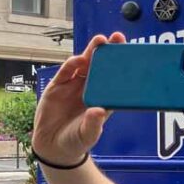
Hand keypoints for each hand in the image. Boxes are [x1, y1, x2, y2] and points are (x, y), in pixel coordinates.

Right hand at [32, 33, 124, 164]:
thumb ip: (93, 124)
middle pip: (101, 66)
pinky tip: (78, 59)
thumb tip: (98, 112)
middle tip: (116, 38)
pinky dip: (72, 64)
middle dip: (108, 51)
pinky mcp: (58, 86)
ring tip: (99, 41)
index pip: (116, 79)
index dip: (122, 66)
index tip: (130, 55)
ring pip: (84, 65)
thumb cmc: (76, 140)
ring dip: (91, 52)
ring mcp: (74, 86)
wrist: (53, 146)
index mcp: (103, 99)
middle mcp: (90, 89)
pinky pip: (66, 72)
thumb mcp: (87, 135)